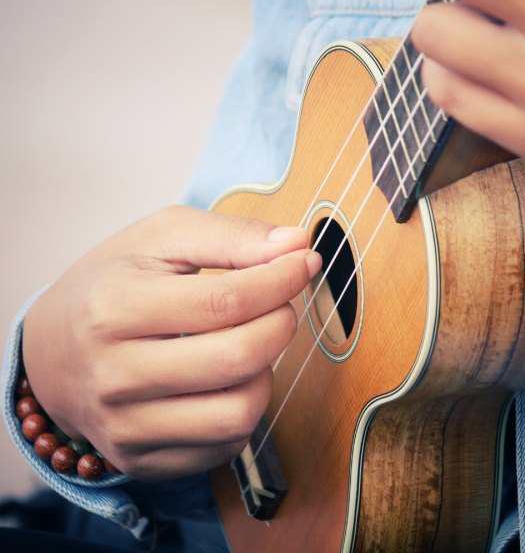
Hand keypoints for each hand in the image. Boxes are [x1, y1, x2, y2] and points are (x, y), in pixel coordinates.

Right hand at [22, 206, 320, 480]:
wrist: (52, 351)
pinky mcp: (141, 460)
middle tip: (280, 304)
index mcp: (114, 308)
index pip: (227, 300)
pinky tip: (228, 379)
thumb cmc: (113, 283)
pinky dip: (244, 407)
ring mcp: (126, 427)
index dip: (281, 280)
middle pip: (238, 358)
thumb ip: (230, 236)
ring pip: (239, 413)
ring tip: (250, 343)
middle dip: (281, 324)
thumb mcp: (160, 238)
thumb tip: (297, 245)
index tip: (303, 264)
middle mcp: (114, 376)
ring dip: (266, 372)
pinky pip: (224, 444)